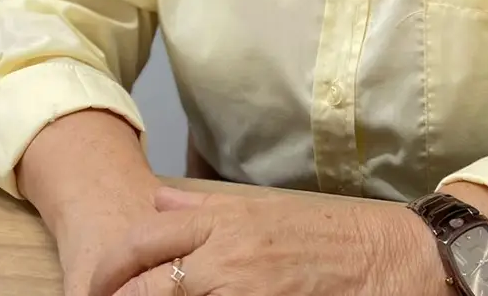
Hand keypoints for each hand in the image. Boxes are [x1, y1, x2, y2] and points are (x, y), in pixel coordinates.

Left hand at [88, 186, 448, 295]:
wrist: (390, 261)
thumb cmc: (331, 238)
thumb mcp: (264, 209)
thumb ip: (206, 209)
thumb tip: (157, 202)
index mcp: (224, 223)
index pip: (144, 239)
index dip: (111, 268)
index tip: (96, 284)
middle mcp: (225, 256)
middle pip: (144, 283)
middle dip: (116, 295)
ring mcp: (240, 288)